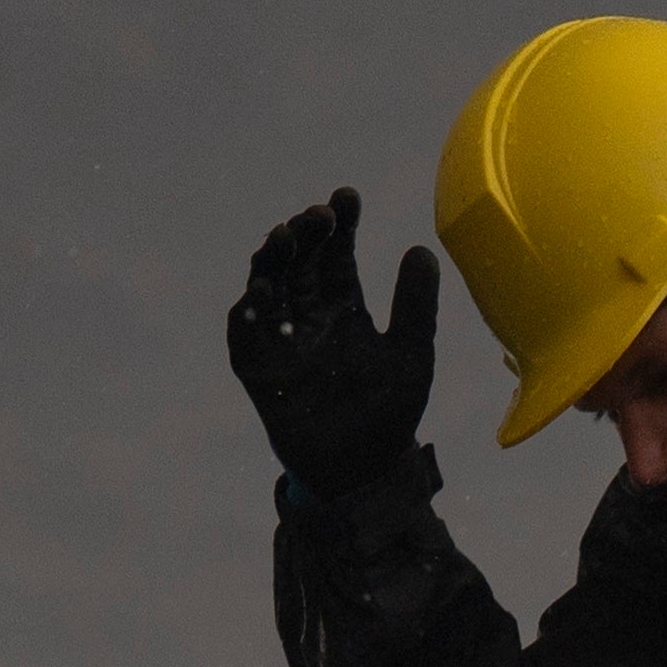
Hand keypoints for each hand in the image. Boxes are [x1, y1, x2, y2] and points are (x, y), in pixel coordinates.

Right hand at [225, 187, 438, 498]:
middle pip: (299, 260)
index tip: (347, 197)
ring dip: (273, 258)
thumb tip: (422, 249)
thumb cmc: (388, 413)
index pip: (337, 254)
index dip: (340, 224)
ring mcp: (280, 339)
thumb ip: (416, 305)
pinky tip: (264, 290)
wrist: (363, 469)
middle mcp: (308, 315)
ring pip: (268, 284)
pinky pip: (245, 332)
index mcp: (344, 307)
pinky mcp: (257, 368)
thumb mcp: (410, 354)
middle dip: (305, 233)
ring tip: (286, 237)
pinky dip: (250, 309)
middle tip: (319, 216)